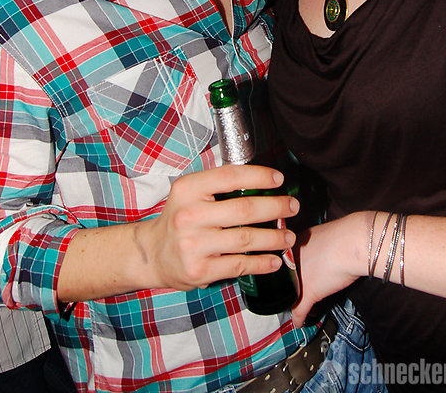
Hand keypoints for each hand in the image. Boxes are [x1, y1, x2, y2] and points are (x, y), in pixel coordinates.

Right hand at [137, 164, 298, 290]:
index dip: (258, 176)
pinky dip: (261, 263)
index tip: (279, 178)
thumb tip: (261, 179)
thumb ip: (217, 186)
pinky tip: (274, 260)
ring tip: (288, 236)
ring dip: (274, 237)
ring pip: (246, 238)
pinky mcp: (199, 270)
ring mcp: (193, 245)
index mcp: (188, 189)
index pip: (229, 176)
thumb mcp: (189, 193)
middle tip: (293, 206)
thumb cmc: (179, 219)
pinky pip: (239, 265)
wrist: (152, 254)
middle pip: (244, 208)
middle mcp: (189, 215)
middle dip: (275, 207)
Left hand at [292, 214, 366, 325]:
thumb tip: (320, 250)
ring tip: (299, 306)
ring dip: (296, 302)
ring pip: (291, 295)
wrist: (352, 242)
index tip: (293, 277)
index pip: (285, 262)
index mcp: (292, 243)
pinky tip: (300, 324)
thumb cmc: (343, 236)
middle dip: (292, 287)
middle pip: (286, 278)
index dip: (290, 273)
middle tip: (296, 292)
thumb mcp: (321, 235)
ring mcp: (298, 277)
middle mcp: (291, 260)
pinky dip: (299, 319)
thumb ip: (314, 243)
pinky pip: (299, 310)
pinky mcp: (308, 293)